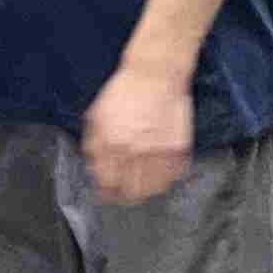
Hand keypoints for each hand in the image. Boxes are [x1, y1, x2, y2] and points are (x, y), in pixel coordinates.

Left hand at [81, 64, 193, 203]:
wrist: (155, 75)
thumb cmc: (122, 93)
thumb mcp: (96, 115)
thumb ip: (93, 144)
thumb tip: (93, 167)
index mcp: (111, 144)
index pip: (107, 182)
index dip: (105, 191)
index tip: (105, 194)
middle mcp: (135, 153)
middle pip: (131, 191)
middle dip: (124, 197)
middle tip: (123, 197)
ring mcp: (160, 153)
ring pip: (153, 189)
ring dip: (145, 192)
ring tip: (141, 191)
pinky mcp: (179, 149)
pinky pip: (172, 176)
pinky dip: (165, 181)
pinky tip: (159, 178)